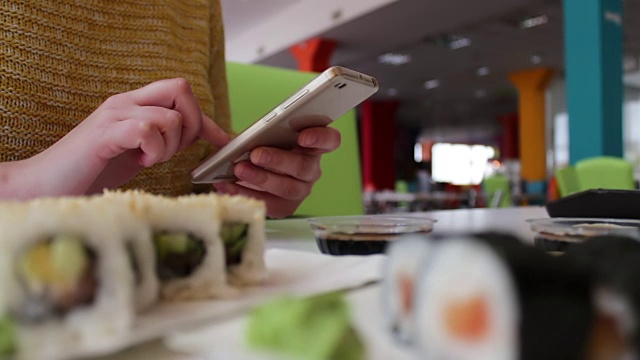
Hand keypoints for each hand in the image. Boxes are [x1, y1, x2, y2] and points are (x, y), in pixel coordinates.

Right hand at [22, 78, 228, 196]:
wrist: (44, 184)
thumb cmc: (91, 171)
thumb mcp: (137, 152)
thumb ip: (163, 140)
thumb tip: (198, 139)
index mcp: (134, 105)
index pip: (181, 94)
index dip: (207, 119)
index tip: (223, 142)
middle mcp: (125, 102)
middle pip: (181, 88)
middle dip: (193, 124)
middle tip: (175, 150)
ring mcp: (114, 114)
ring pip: (170, 116)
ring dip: (169, 146)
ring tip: (148, 160)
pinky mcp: (105, 133)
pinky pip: (148, 129)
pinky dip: (153, 150)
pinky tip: (139, 162)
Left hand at [213, 124, 340, 217]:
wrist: (250, 171)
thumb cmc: (261, 147)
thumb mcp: (259, 135)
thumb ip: (254, 133)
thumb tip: (229, 138)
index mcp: (313, 145)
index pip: (330, 140)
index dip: (320, 138)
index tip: (303, 137)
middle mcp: (311, 169)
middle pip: (304, 166)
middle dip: (278, 160)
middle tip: (256, 155)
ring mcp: (301, 189)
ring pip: (289, 188)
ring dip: (262, 179)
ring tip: (239, 171)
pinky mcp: (287, 207)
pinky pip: (271, 204)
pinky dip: (248, 194)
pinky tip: (229, 186)